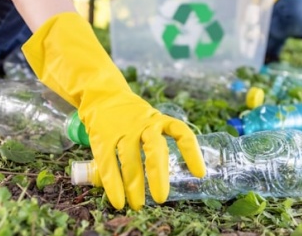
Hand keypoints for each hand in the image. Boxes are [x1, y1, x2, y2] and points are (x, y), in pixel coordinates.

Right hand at [22, 13, 204, 209]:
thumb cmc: (130, 117)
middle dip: (158, 174)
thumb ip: (154, 146)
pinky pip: (109, 164)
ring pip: (130, 159)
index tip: (199, 173)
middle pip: (154, 148)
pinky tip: (118, 200)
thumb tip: (163, 182)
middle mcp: (142, 124)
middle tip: (161, 198)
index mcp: (158, 120)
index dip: (191, 152)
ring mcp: (122, 130)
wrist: (101, 95)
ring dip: (134, 185)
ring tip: (138, 204)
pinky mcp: (103, 138)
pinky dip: (113, 185)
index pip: (180, 132)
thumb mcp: (148, 122)